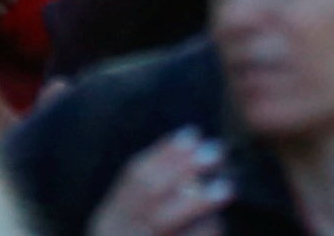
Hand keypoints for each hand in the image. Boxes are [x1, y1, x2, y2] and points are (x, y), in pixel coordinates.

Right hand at [88, 131, 232, 235]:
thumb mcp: (121, 224)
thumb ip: (132, 185)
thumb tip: (119, 110)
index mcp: (107, 221)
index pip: (133, 178)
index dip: (163, 153)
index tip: (193, 133)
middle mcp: (116, 235)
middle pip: (148, 196)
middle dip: (182, 169)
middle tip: (216, 151)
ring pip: (162, 224)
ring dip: (196, 203)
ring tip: (226, 186)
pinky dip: (200, 235)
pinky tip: (219, 225)